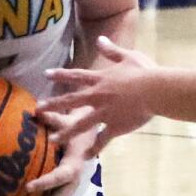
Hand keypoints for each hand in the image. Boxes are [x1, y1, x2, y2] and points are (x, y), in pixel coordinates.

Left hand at [20, 125, 94, 195]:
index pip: (60, 176)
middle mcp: (73, 181)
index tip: (28, 187)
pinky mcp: (64, 192)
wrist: (90, 134)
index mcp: (74, 164)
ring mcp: (69, 189)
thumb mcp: (67, 120)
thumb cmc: (75, 126)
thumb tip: (36, 110)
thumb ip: (53, 118)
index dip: (46, 182)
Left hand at [38, 37, 156, 154]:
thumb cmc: (145, 72)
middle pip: (71, 101)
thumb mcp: (128, 56)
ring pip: (81, 125)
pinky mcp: (115, 126)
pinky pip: (102, 140)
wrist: (156, 91)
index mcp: (101, 79)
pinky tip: (87, 157)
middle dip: (54, 105)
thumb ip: (112, 50)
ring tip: (53, 140)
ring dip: (66, 133)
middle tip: (39, 109)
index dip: (60, 75)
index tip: (46, 74)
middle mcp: (98, 96)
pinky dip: (95, 149)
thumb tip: (99, 39)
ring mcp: (105, 113)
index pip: (76, 76)